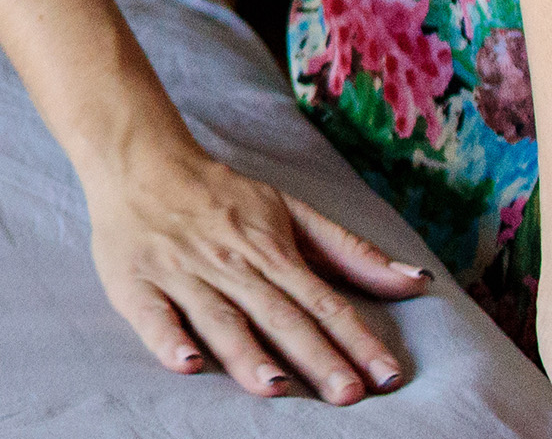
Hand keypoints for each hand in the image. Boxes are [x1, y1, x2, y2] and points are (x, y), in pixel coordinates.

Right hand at [89, 149, 435, 402]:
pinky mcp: (135, 282)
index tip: (386, 375)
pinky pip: (151, 314)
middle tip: (346, 392)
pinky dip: (166, 338)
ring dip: (246, 353)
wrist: (138, 158)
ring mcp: (181, 274)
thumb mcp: (291, 212)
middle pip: (278, 315)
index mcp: (271, 251)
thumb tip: (416, 281)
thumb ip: (351, 252)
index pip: (322, 302)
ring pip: (219, 318)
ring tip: (276, 386)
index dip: (356, 339)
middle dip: (314, 355)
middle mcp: (231, 266)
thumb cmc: (220, 194)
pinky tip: (184, 363)